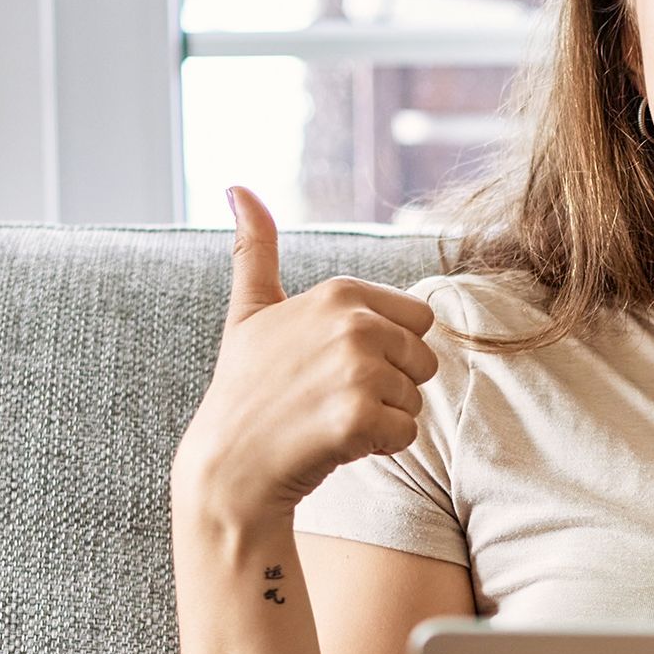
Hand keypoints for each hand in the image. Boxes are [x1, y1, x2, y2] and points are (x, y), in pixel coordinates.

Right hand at [169, 186, 441, 525]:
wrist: (229, 467)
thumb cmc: (245, 389)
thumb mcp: (249, 312)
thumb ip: (255, 250)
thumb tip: (238, 186)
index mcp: (339, 293)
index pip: (417, 319)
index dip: (385, 349)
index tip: (333, 364)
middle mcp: (352, 324)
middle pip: (424, 359)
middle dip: (391, 384)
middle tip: (333, 397)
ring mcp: (357, 371)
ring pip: (416, 398)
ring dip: (383, 417)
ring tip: (330, 419)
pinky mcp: (360, 418)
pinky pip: (406, 434)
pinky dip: (379, 446)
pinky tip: (335, 443)